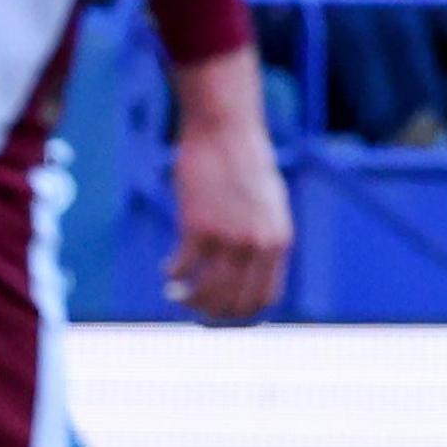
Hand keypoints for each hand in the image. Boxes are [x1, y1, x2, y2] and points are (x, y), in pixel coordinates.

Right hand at [166, 49, 291, 323]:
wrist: (226, 131)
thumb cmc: (245, 163)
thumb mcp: (269, 204)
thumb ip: (265, 237)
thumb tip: (254, 268)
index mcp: (279, 242)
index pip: (264, 299)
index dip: (242, 315)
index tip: (224, 314)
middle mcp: (258, 246)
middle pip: (234, 302)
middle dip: (212, 313)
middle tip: (194, 310)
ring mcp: (229, 239)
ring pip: (207, 292)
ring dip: (189, 300)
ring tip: (177, 295)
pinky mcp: (198, 227)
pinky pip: (182, 268)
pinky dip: (172, 274)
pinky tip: (167, 269)